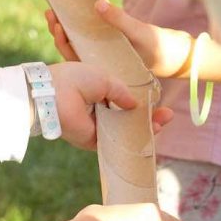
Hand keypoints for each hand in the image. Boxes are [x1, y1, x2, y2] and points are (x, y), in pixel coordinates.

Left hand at [46, 0, 192, 76]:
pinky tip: (82, 3)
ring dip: (70, 23)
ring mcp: (105, 50)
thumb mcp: (139, 34)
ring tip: (58, 6)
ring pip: (81, 38)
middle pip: (73, 46)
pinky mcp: (112, 41)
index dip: (62, 40)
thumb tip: (97, 2)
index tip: (56, 24)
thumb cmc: (158, 49)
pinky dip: (87, 17)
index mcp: (102, 65)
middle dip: (60, 29)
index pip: (74, 54)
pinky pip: (95, 31)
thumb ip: (118, 20)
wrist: (176, 56)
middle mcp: (100, 59)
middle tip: (50, 11)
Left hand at [50, 63, 171, 149]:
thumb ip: (122, 91)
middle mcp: (97, 109)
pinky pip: (117, 142)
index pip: (124, 97)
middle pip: (128, 116)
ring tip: (163, 122)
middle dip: (148, 116)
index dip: (141, 99)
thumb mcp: (105, 78)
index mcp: (97, 90)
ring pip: (125, 130)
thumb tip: (135, 104)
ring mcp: (96, 126)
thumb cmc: (75, 80)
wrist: (54, 96)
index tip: (158, 99)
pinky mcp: (94, 141)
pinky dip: (133, 140)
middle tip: (167, 115)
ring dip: (145, 128)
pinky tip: (151, 134)